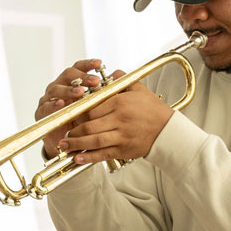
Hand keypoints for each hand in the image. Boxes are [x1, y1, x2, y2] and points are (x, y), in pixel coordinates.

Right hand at [35, 59, 103, 158]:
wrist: (66, 141)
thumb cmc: (82, 121)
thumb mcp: (93, 106)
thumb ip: (102, 93)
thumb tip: (118, 78)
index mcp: (70, 82)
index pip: (78, 68)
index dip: (87, 64)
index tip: (99, 63)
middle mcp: (58, 87)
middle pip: (67, 75)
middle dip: (81, 77)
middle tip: (95, 81)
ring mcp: (48, 99)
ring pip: (56, 89)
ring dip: (69, 90)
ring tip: (80, 92)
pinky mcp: (42, 112)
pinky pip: (46, 106)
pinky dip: (54, 105)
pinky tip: (61, 104)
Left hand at [55, 73, 174, 164]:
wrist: (168, 131)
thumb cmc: (152, 109)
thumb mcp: (138, 88)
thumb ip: (121, 79)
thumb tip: (109, 72)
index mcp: (119, 103)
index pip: (91, 108)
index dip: (77, 113)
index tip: (69, 115)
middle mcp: (119, 119)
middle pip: (89, 125)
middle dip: (73, 130)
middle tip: (63, 132)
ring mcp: (121, 136)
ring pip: (93, 140)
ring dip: (76, 144)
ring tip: (64, 145)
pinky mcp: (124, 150)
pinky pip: (103, 154)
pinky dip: (88, 157)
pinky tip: (77, 158)